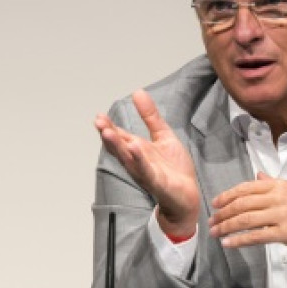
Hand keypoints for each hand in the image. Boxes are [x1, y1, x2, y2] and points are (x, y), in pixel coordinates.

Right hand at [95, 90, 200, 235]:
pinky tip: (134, 147)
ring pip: (128, 158)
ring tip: (108, 132)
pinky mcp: (157, 183)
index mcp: (137, 151)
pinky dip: (139, 159)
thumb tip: (137, 92)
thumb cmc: (174, 169)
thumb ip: (150, 117)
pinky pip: (146, 170)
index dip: (109, 127)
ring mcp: (145, 173)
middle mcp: (137, 162)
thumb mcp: (163, 136)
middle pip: (119, 147)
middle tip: (98, 122)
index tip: (99, 116)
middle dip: (108, 136)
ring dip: (117, 146)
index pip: (120, 137)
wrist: (188, 195)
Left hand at [209, 173, 286, 267]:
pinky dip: (239, 240)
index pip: (246, 188)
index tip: (215, 204)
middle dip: (223, 213)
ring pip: (246, 219)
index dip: (227, 196)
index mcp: (279, 186)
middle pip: (242, 204)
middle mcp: (279, 197)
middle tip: (211, 221)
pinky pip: (256, 236)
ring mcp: (282, 215)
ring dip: (226, 227)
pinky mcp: (285, 233)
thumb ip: (273, 184)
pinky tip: (228, 243)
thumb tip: (257, 177)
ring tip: (215, 233)